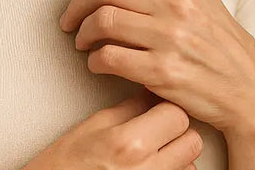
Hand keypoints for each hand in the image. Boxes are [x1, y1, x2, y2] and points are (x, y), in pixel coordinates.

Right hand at [24, 89, 201, 169]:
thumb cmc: (63, 165)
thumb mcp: (93, 127)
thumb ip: (130, 109)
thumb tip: (155, 92)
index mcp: (128, 143)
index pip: (176, 114)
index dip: (168, 108)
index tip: (159, 108)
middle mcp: (145, 169)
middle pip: (191, 140)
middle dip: (178, 131)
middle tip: (158, 129)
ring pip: (191, 164)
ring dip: (179, 155)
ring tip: (153, 152)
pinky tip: (152, 166)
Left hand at [59, 0, 254, 133]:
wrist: (248, 87)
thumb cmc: (217, 43)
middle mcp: (178, 3)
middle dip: (76, 3)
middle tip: (69, 18)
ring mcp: (170, 37)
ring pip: (102, 20)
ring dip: (81, 32)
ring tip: (81, 42)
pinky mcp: (162, 71)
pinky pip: (108, 57)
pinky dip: (93, 60)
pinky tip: (97, 63)